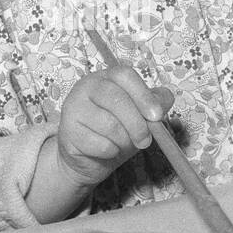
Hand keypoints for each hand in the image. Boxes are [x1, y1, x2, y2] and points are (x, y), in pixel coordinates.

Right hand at [54, 65, 174, 190]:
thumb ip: (156, 104)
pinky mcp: (67, 130)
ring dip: (124, 141)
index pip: (124, 75)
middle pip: (116, 99)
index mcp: (107, 78)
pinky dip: (110, 151)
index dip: (143, 95)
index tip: (157, 116)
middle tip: (145, 141)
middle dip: (137, 124)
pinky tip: (107, 150)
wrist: (91, 157)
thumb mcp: (141, 115)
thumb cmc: (118, 131)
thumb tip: (165, 99)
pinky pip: (97, 143)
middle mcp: (87, 87)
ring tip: (123, 144)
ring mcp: (74, 107)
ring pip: (108, 124)